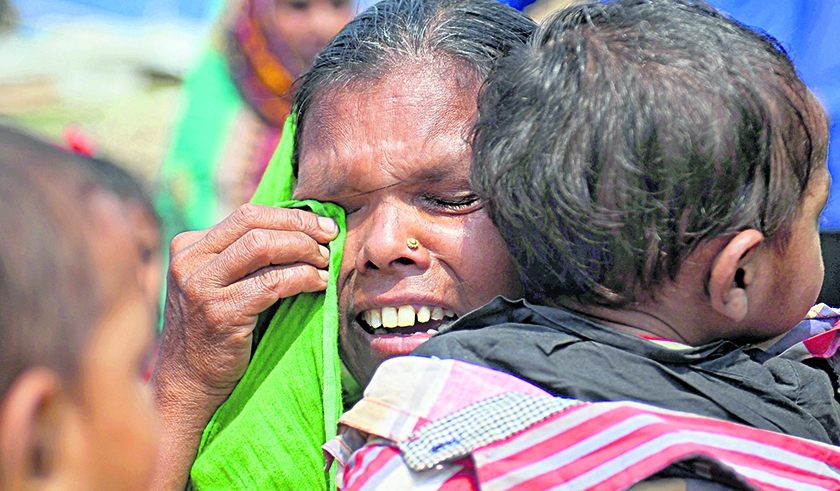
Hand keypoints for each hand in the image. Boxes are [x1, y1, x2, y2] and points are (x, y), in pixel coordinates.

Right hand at [149, 203, 337, 489]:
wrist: (188, 385)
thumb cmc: (215, 333)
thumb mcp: (218, 285)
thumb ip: (243, 258)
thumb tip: (301, 229)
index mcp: (188, 247)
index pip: (246, 215)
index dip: (289, 215)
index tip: (321, 224)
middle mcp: (188, 262)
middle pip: (253, 223)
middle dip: (300, 225)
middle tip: (331, 236)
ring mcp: (200, 287)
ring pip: (262, 247)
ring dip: (303, 250)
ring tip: (325, 262)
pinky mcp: (218, 313)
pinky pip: (271, 283)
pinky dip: (302, 278)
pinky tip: (318, 284)